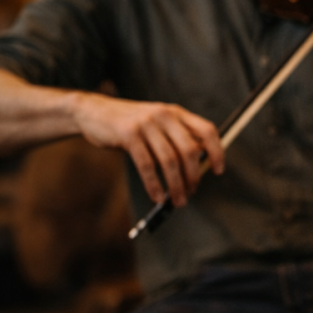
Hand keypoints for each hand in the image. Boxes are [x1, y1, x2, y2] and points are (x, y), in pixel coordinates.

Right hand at [70, 93, 223, 206]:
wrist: (93, 112)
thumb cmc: (130, 124)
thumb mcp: (157, 124)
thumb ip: (176, 140)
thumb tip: (195, 170)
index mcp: (176, 113)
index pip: (207, 130)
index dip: (217, 152)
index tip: (219, 170)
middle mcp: (165, 115)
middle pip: (190, 150)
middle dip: (193, 176)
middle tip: (191, 192)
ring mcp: (147, 124)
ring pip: (170, 160)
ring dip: (176, 185)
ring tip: (177, 200)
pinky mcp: (128, 134)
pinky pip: (147, 165)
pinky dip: (154, 184)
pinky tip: (157, 196)